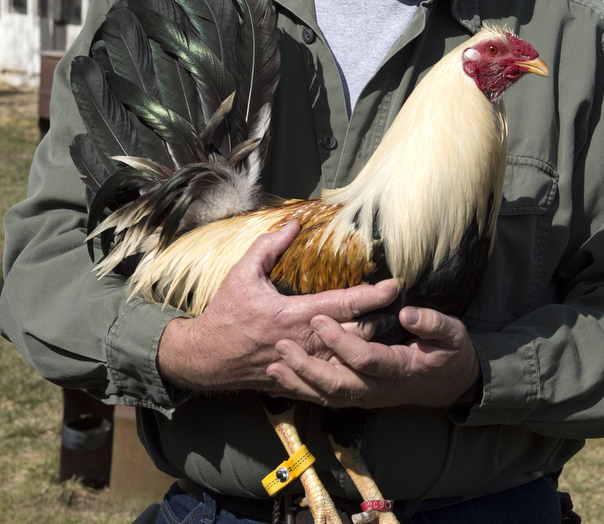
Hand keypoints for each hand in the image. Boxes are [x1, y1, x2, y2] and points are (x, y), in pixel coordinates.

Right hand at [157, 221, 400, 392]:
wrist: (207, 356)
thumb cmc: (226, 313)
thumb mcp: (242, 273)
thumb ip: (269, 246)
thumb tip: (295, 224)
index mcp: (294, 313)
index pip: (345, 304)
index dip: (373, 295)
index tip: (395, 285)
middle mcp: (305, 341)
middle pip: (358, 334)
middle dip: (381, 321)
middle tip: (396, 308)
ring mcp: (305, 364)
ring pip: (352, 359)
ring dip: (370, 344)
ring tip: (387, 330)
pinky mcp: (302, 380)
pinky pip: (337, 379)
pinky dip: (354, 369)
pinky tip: (365, 359)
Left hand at [264, 306, 480, 408]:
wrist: (451, 384)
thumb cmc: (450, 353)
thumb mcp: (453, 334)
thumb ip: (433, 324)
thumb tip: (408, 312)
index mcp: (401, 368)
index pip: (365, 359)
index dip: (340, 341)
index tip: (318, 320)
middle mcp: (380, 388)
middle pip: (338, 384)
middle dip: (308, 367)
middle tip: (283, 346)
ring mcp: (367, 396)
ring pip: (328, 396)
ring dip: (300, 383)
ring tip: (273, 366)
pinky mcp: (359, 396)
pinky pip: (327, 398)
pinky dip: (303, 390)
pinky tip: (282, 379)